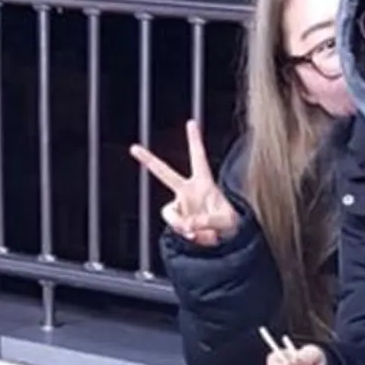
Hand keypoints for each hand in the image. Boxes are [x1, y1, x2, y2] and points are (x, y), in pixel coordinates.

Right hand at [131, 120, 240, 247]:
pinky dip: (185, 235)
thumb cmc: (230, 225)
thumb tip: (187, 224)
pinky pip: (175, 227)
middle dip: (149, 160)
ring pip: (170, 214)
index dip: (194, 141)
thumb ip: (206, 221)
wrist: (226, 242)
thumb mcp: (225, 222)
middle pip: (164, 173)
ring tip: (198, 233)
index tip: (191, 122)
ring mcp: (181, 206)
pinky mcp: (178, 220)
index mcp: (204, 183)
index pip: (198, 158)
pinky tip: (197, 238)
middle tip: (134, 148)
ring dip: (182, 225)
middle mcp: (188, 191)